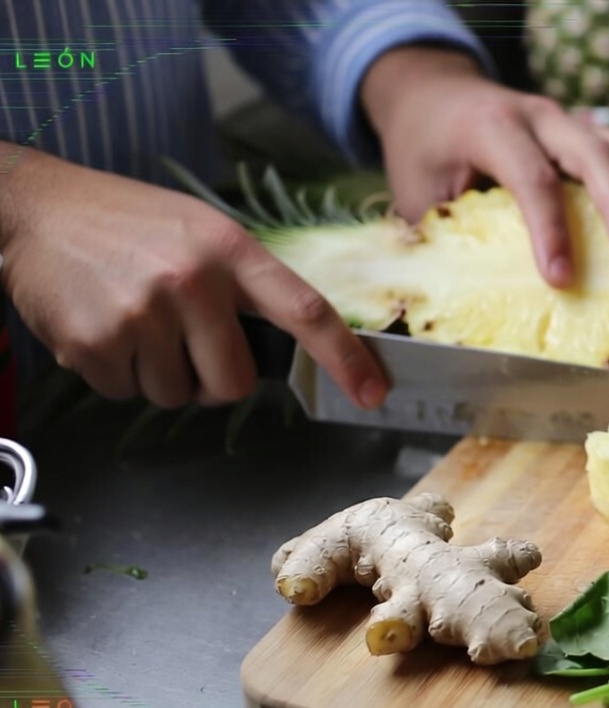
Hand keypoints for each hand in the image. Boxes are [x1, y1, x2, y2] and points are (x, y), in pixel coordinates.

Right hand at [0, 149, 387, 409]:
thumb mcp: (202, 233)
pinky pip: (127, 392)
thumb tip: (295, 347)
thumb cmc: (128, 223)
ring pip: (177, 395)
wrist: (34, 209)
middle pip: (232, 382)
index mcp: (231, 251)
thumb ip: (246, 285)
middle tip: (186, 344)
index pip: (306, 311)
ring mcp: (142, 313)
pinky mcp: (94, 342)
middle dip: (213, 380)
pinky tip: (104, 327)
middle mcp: (192, 281)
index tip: (373, 391)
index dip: (345, 358)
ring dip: (161, 376)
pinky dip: (118, 373)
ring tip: (137, 324)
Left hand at [361, 46, 608, 288]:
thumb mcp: (416, 191)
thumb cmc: (424, 149)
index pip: (530, 176)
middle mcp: (538, 115)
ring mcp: (569, 119)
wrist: (433, 93)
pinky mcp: (588, 132)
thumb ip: (443, 236)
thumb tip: (472, 301)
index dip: (549, 229)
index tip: (562, 279)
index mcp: (490, 126)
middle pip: (593, 154)